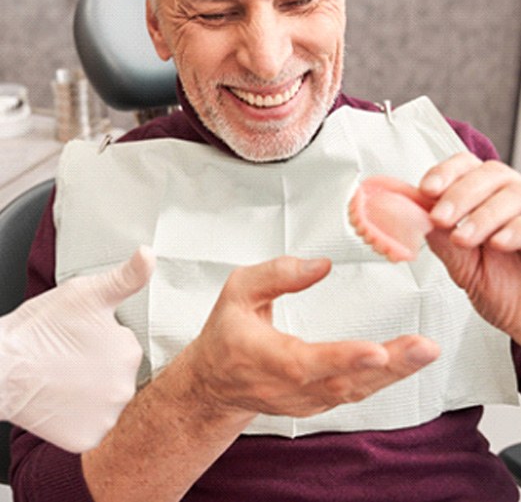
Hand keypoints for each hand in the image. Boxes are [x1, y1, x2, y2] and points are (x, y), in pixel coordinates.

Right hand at [0, 246, 154, 451]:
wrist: (0, 367)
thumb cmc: (39, 328)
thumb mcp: (86, 292)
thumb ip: (126, 277)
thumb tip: (149, 253)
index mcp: (130, 352)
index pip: (124, 345)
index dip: (100, 339)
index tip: (79, 338)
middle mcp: (126, 388)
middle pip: (118, 374)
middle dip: (99, 366)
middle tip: (69, 359)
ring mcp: (107, 417)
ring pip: (106, 400)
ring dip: (92, 392)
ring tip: (63, 378)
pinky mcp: (87, 440)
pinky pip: (92, 427)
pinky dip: (79, 418)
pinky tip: (62, 402)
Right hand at [184, 256, 439, 417]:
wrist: (214, 383)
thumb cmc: (226, 333)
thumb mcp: (238, 291)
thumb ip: (276, 274)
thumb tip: (322, 265)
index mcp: (262, 357)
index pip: (304, 362)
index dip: (341, 358)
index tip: (376, 350)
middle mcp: (286, 387)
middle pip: (341, 382)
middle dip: (388, 366)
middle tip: (424, 347)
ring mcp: (303, 401)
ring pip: (354, 391)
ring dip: (394, 373)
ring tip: (425, 351)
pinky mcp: (317, 403)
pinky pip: (354, 393)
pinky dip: (384, 379)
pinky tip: (408, 361)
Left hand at [421, 153, 520, 341]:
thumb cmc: (500, 289)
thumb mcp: (460, 263)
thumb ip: (440, 236)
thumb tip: (410, 213)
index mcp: (483, 197)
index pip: (464, 166)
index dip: (444, 173)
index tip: (426, 190)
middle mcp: (509, 197)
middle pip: (487, 174)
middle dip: (458, 195)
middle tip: (440, 218)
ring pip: (511, 192)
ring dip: (481, 215)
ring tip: (464, 239)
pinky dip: (514, 227)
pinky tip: (499, 242)